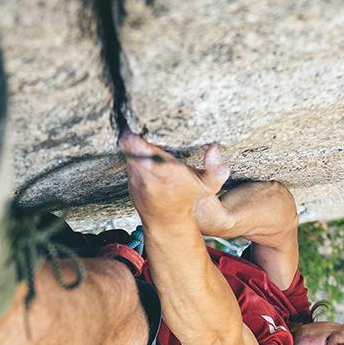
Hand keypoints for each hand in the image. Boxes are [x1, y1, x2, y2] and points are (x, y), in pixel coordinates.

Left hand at [118, 131, 235, 233]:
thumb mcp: (208, 186)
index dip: (139, 138)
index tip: (141, 125)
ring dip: (130, 140)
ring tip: (136, 127)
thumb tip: (213, 148)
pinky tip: (136, 142)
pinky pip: (127, 159)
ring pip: (127, 152)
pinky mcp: (130, 179)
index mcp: (166, 172)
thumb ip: (216, 169)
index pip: (145, 151)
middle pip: (131, 148)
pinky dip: (130, 150)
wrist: (167, 223)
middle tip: (136, 121)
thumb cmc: (188, 200)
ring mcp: (136, 178)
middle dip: (132, 135)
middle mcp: (147, 176)